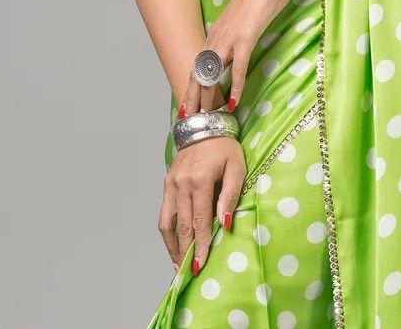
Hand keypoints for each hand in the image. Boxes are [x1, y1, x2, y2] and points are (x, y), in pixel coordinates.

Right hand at [158, 134, 245, 273]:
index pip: (199, 220)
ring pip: (168, 223)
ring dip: (173, 247)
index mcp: (199, 179)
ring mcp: (171, 183)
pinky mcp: (167, 183)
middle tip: (189, 274)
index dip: (201, 245)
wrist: (204, 126)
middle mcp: (181, 183)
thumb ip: (230, 196)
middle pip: (182, 226)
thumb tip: (226, 225)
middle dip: (186, 252)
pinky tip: (174, 246)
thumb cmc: (225, 148)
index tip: (201, 265)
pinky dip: (167, 233)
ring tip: (179, 266)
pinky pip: (164, 214)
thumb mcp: (236, 168)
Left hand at [181, 0, 322, 117]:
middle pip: (200, 72)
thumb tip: (232, 51)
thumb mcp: (240, 18)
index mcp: (216, 32)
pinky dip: (235, 87)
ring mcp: (230, 38)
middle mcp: (218, 36)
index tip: (188, 102)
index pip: (199, 64)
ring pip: (214, 74)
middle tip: (189, 117)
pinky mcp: (245, 38)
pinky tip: (234, 103)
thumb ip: (233, 34)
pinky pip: (238, 68)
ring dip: (210, 97)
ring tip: (206, 116)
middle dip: (194, 96)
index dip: (192, 84)